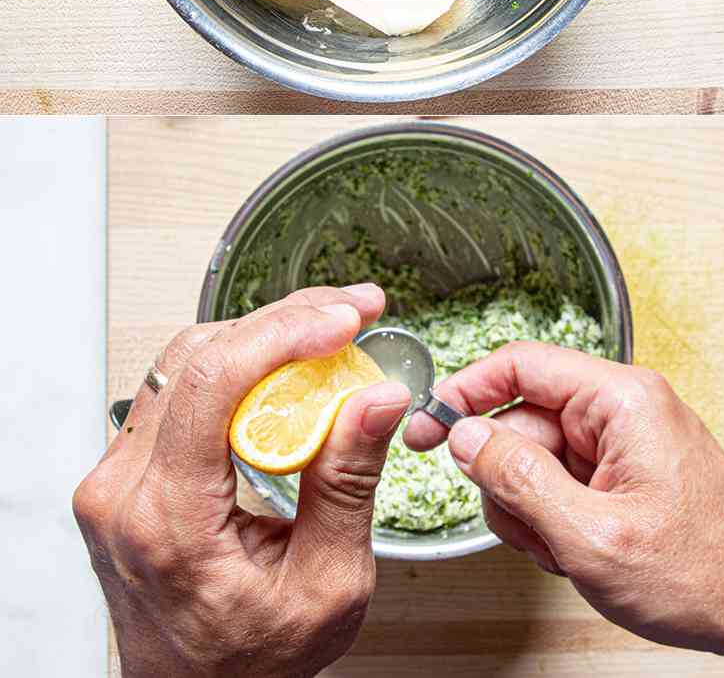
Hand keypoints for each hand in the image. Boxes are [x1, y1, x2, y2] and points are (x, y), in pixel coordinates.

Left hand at [73, 285, 410, 677]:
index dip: (285, 333)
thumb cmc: (251, 661)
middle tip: (356, 310)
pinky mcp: (128, 474)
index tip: (347, 318)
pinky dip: (244, 367)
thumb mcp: (327, 585)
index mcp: (163, 520)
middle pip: (199, 357)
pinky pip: (184, 393)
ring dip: (266, 336)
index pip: (213, 383)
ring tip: (334, 331)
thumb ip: (348, 485)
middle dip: (286, 320)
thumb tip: (378, 400)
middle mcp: (122, 491)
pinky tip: (293, 365)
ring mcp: (117, 480)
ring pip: (189, 364)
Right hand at [403, 343, 723, 661]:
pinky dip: (556, 523)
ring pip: (537, 460)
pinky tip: (579, 553)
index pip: (524, 364)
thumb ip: (521, 480)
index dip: (465, 392)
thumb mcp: (591, 534)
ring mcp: (627, 442)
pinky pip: (563, 484)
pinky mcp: (627, 472)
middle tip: (531, 530)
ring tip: (566, 550)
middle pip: (524, 422)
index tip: (425, 430)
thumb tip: (466, 436)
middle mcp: (626, 410)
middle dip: (510, 483)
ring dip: (533, 511)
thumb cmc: (700, 572)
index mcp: (624, 401)